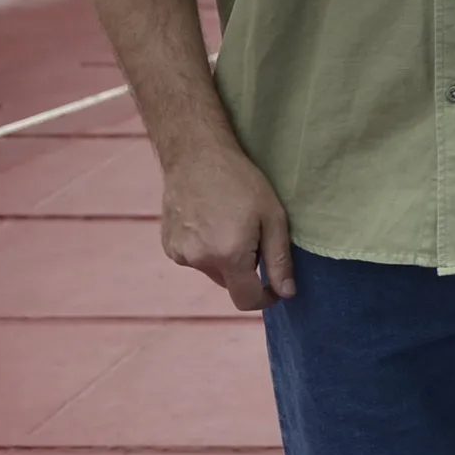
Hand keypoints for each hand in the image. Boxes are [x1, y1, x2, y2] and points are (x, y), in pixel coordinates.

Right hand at [160, 136, 294, 310]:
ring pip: (212, 270)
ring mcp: (180, 254)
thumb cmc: (241, 181)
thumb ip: (279, 259)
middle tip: (253, 234)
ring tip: (229, 221)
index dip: (265, 298)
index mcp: (229, 256)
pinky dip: (206, 248)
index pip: (246, 300)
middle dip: (245, 269)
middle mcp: (200, 260)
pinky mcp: (169, 245)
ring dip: (224, 258)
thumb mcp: (273, 217)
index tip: (275, 287)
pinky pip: (195, 257)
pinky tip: (209, 220)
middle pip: (230, 283)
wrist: (196, 154)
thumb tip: (286, 293)